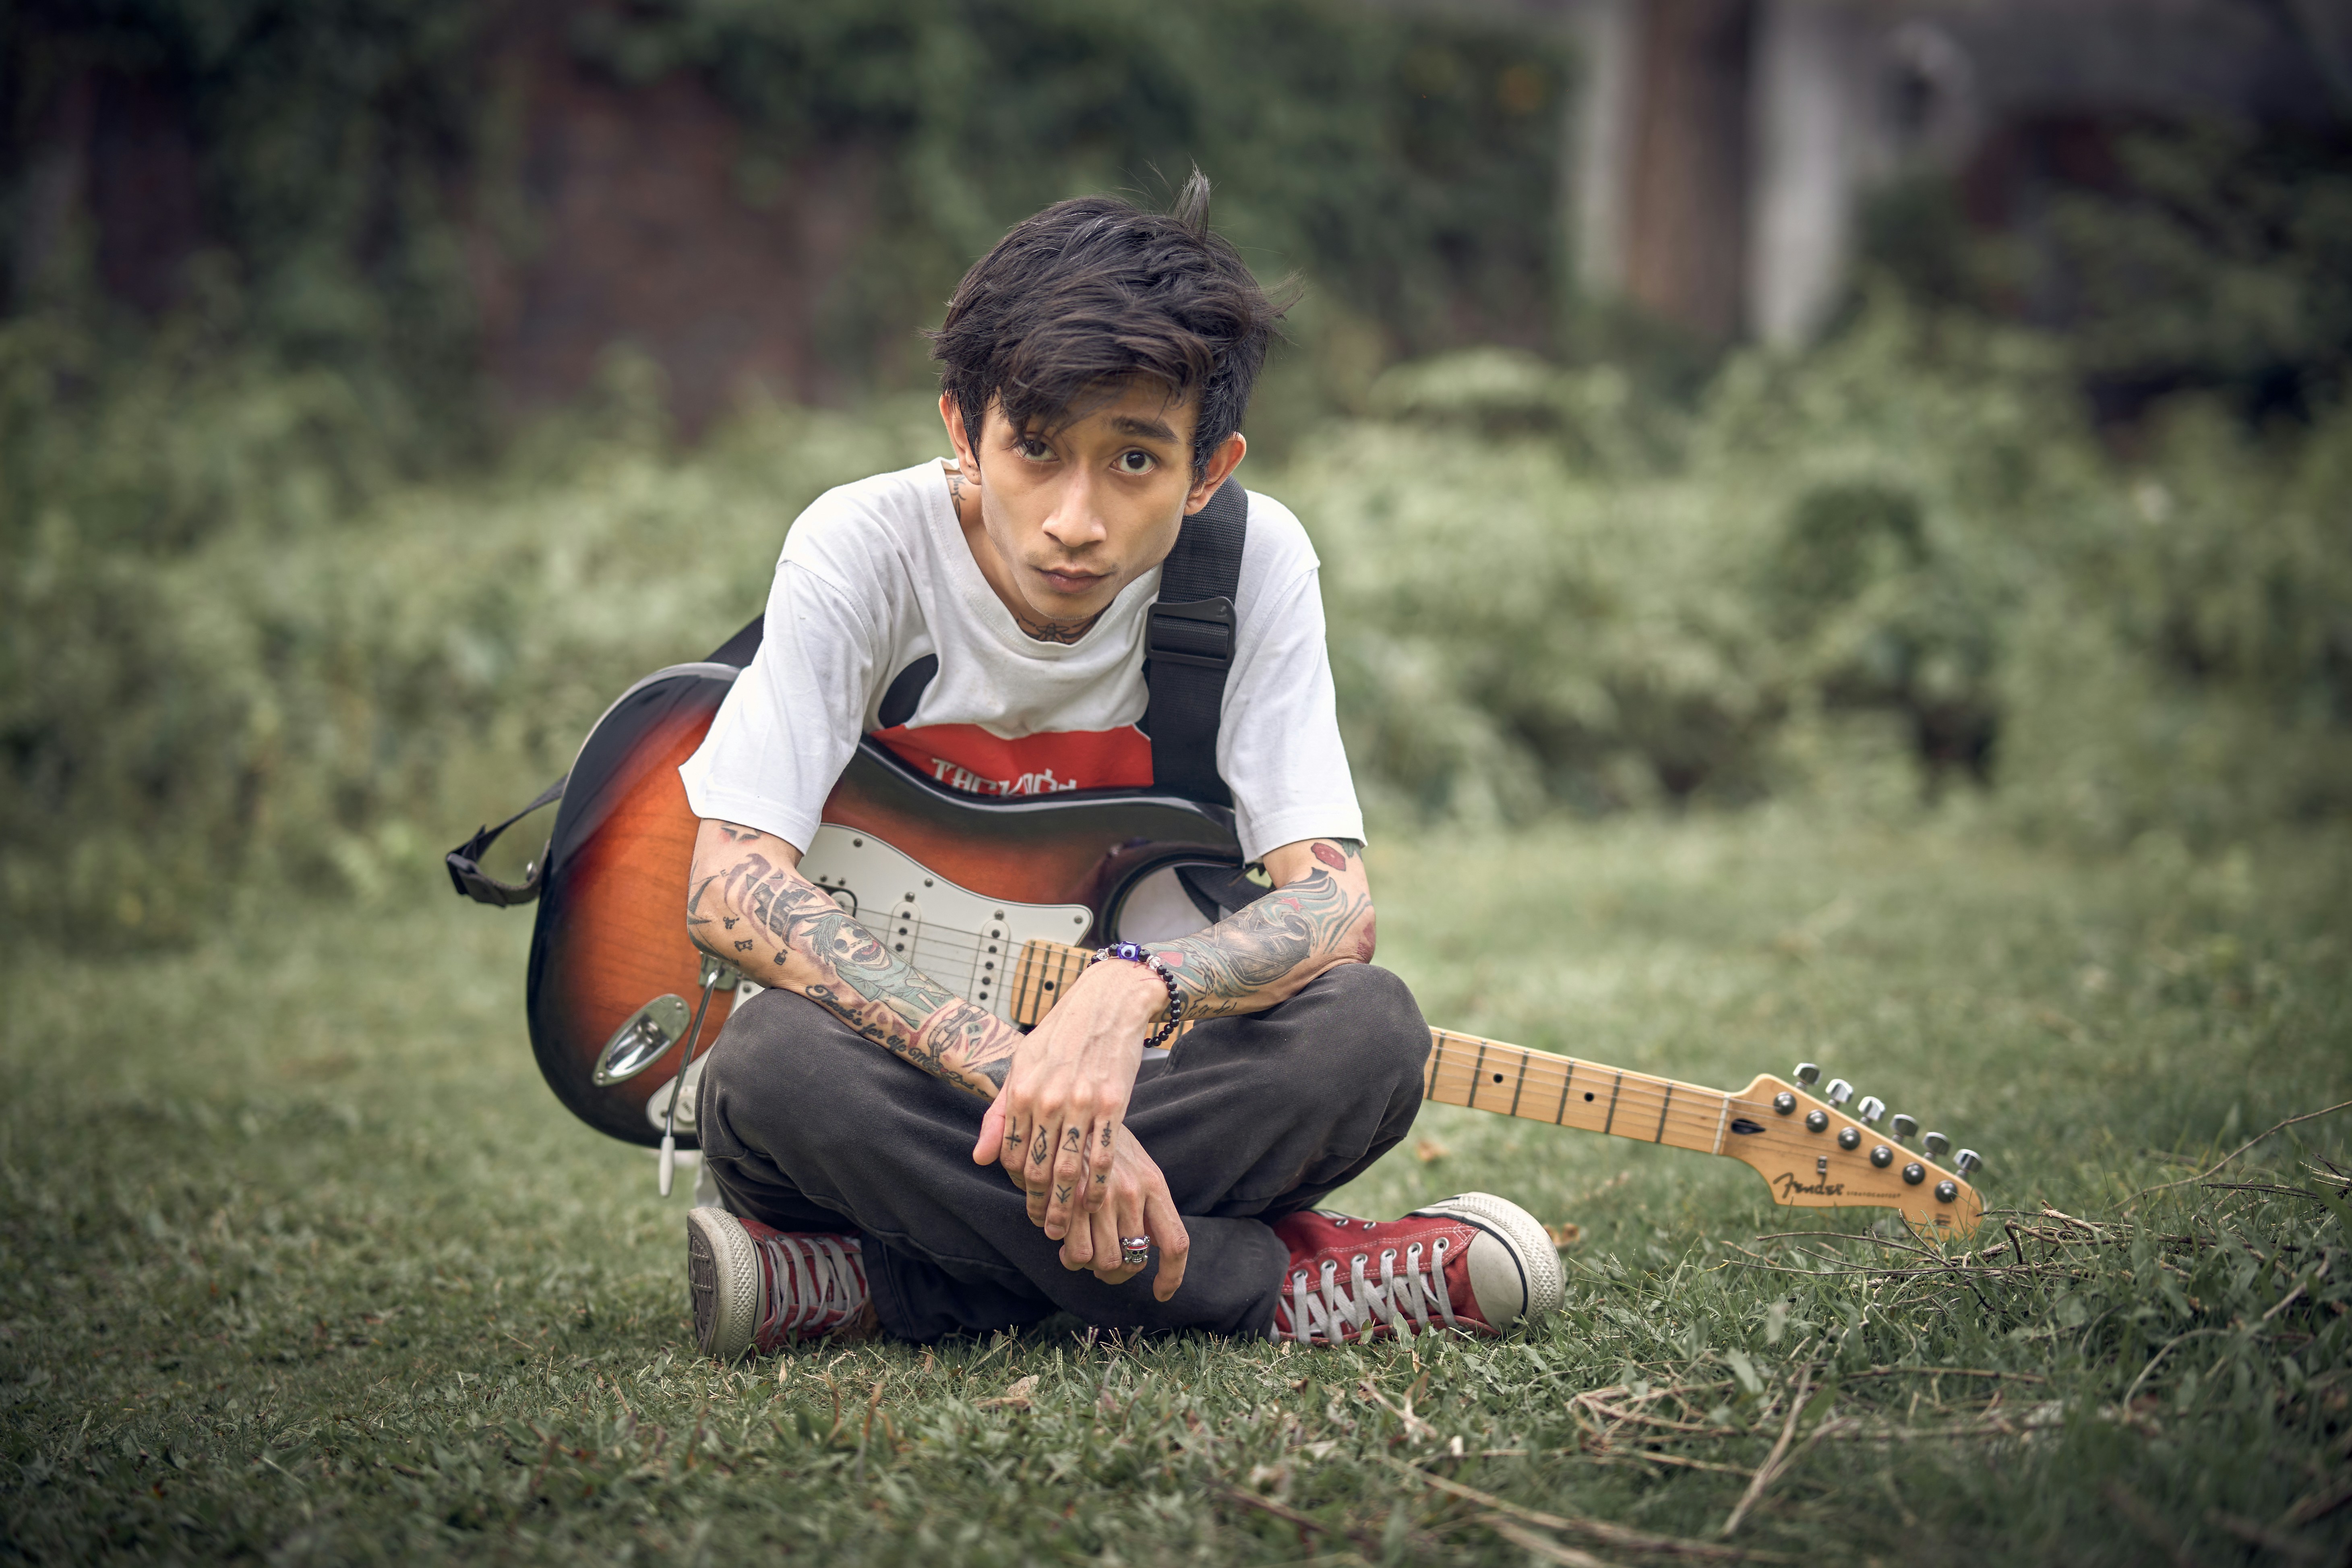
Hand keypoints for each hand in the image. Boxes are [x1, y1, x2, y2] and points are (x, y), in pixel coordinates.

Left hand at [971, 956, 1165, 1241]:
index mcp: (1021, 1091)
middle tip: (1043, 1228)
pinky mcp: (1113, 1103)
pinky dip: (1097, 1185)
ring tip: (1064, 1227)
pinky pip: (1103, 1155)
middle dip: (1039, 1206)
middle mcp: (1047, 1099)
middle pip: (1038, 1169)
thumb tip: (980, 1157)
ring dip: (1064, 1205)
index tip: (1025, 1202)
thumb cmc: (1060, 1035)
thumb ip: (999, 1113)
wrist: (1106, 1003)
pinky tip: (1095, 1202)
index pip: (1012, 1155)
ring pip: (1069, 1169)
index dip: (1016, 1186)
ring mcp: (1081, 1103)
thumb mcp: (1020, 1065)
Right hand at [1055, 1123, 1189, 1298]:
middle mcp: (1133, 1192)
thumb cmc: (1104, 1142)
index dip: (1172, 1276)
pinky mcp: (1071, 1201)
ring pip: (1104, 1263)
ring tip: (1079, 1250)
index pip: (1175, 1243)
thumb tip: (1149, 1245)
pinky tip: (1062, 1242)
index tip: (1161, 1294)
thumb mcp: (1136, 1165)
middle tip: (1101, 1262)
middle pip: (1134, 1262)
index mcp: (1154, 1184)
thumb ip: (1147, 1203)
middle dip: (1116, 1272)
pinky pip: (1077, 1254)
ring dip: (1091, 1265)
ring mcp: (1102, 1197)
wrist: (1070, 1112)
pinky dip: (1071, 1257)